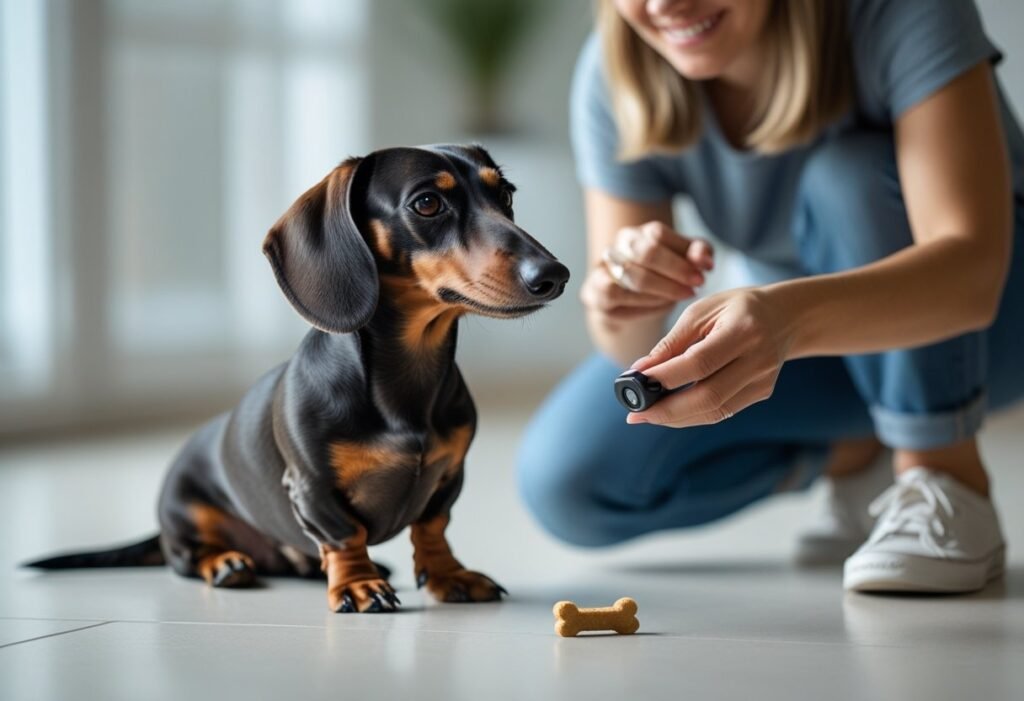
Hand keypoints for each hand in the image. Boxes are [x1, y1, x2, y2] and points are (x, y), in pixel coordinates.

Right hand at [580, 222, 713, 320]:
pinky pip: (614, 296)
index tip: (703, 273)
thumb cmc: (663, 277)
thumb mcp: (687, 261)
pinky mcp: (592, 294)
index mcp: (638, 233)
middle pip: (644, 253)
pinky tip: (659, 308)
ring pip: (629, 276)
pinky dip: (639, 304)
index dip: (682, 254)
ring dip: (659, 290)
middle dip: (674, 272)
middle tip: (693, 288)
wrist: (632, 305)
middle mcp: (616, 247)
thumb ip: (699, 253)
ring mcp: (601, 269)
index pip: (657, 234)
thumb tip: (705, 261)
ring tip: (678, 298)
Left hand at [626, 287, 792, 426]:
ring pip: (714, 411)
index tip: (634, 384)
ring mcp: (763, 380)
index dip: (665, 377)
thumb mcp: (701, 311)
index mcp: (744, 330)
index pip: (700, 363)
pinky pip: (722, 411)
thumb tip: (640, 372)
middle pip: (709, 396)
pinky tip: (670, 410)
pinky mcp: (762, 393)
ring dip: (676, 418)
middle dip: (666, 410)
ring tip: (646, 415)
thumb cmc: (736, 308)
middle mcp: (758, 360)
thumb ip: (672, 342)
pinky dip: (692, 414)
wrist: (785, 316)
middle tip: (635, 414)